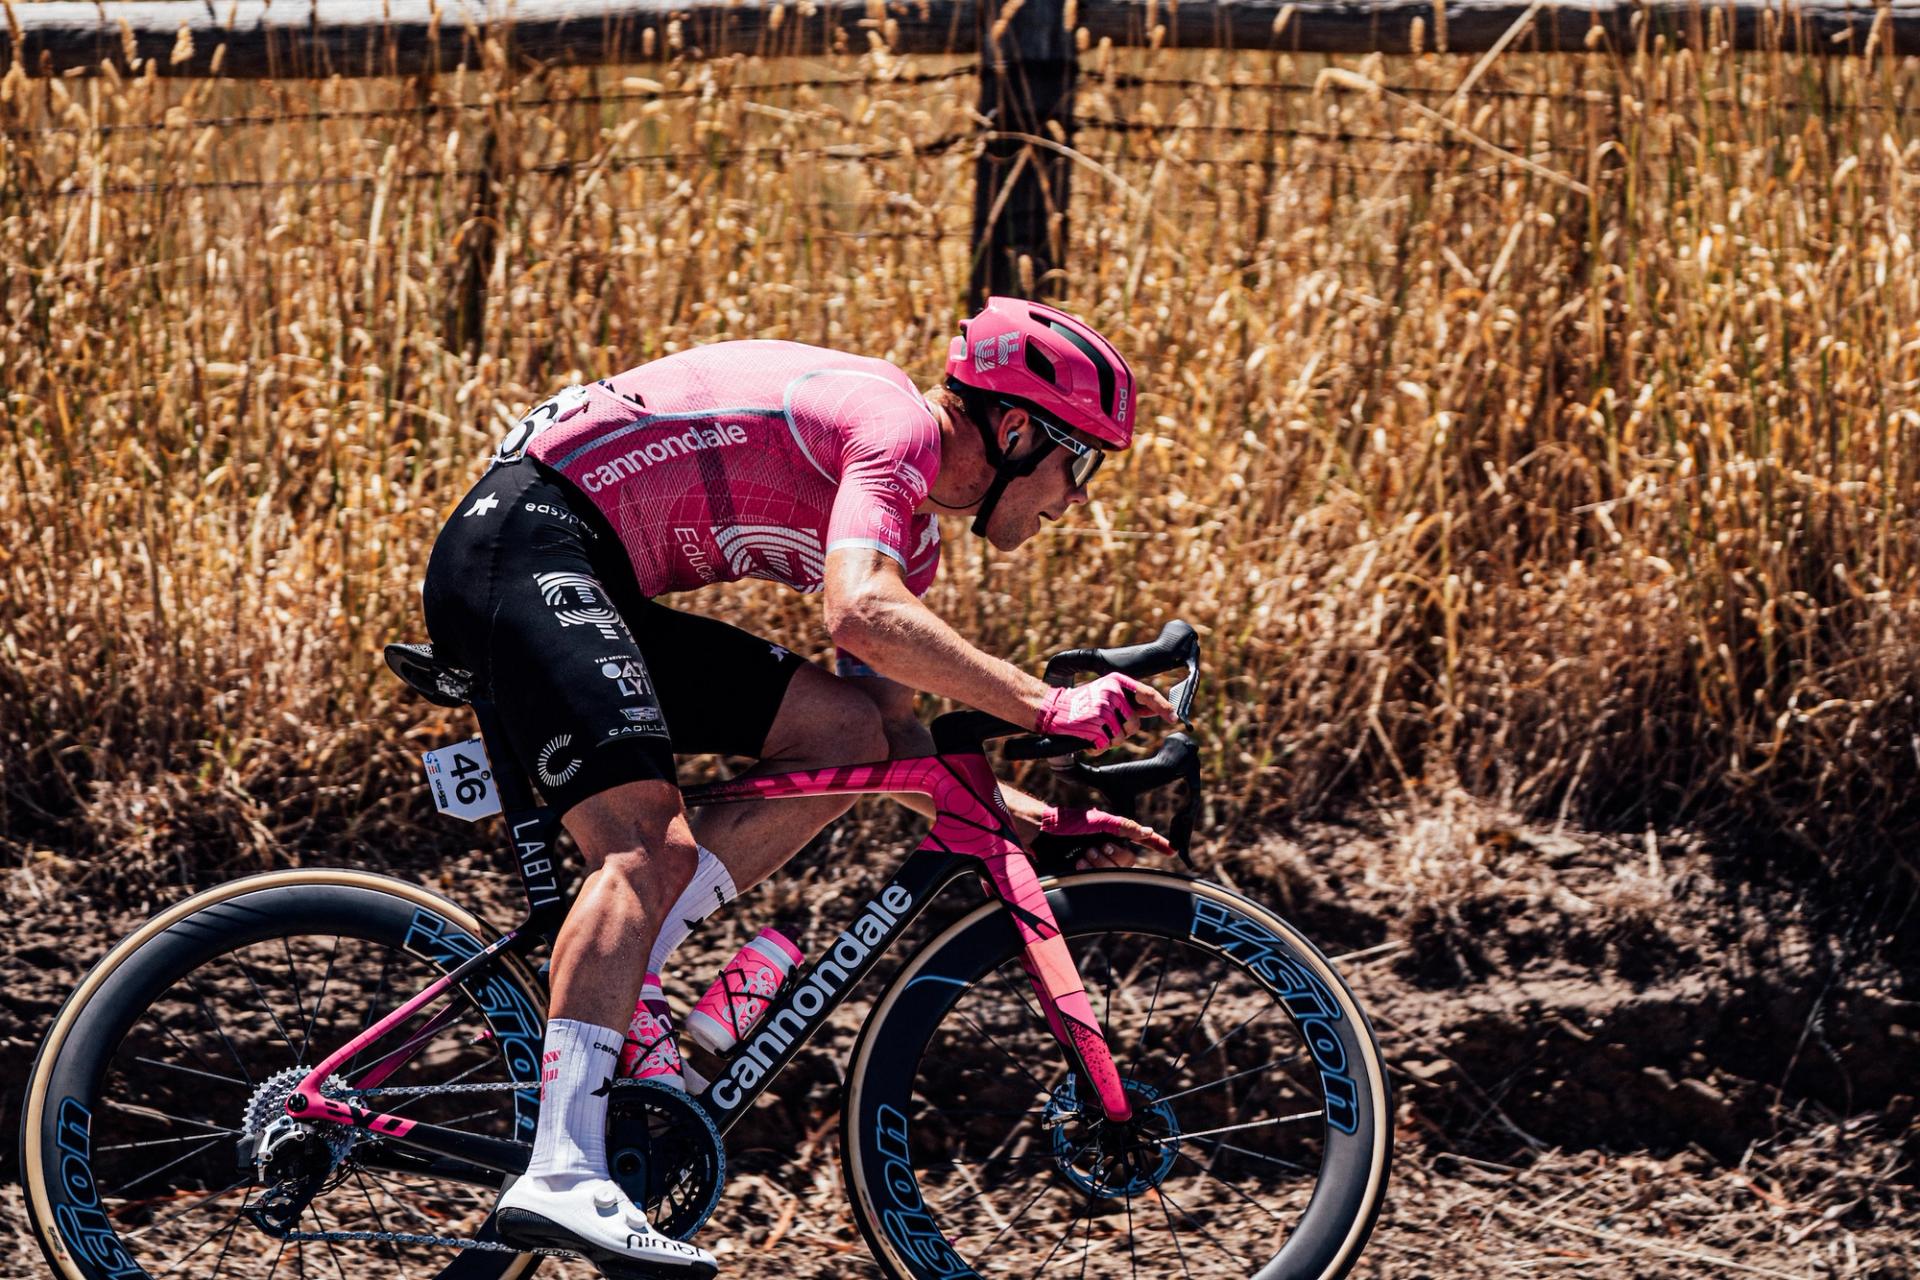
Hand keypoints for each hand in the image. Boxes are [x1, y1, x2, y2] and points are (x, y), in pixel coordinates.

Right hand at [1033, 673, 1177, 751]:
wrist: (1052, 709)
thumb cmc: (1081, 703)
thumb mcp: (1106, 693)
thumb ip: (1130, 700)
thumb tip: (1157, 710)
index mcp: (1117, 682)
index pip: (1147, 694)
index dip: (1163, 707)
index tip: (1173, 718)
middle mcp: (1112, 693)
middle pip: (1135, 724)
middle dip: (1124, 731)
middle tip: (1107, 727)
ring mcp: (1103, 708)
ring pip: (1121, 737)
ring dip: (1110, 740)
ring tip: (1095, 730)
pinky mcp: (1094, 724)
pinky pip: (1106, 744)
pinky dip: (1097, 746)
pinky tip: (1088, 738)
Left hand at [1038, 804, 1174, 869]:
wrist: (1039, 834)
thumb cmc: (1066, 823)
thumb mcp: (1098, 822)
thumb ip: (1123, 827)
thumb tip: (1146, 832)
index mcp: (1112, 834)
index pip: (1139, 840)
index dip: (1156, 844)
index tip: (1172, 849)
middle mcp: (1106, 848)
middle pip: (1127, 862)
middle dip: (1113, 857)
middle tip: (1096, 848)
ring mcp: (1095, 862)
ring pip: (1113, 872)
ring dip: (1099, 864)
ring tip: (1082, 856)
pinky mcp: (1083, 874)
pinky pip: (1097, 880)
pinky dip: (1090, 872)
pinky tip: (1079, 865)